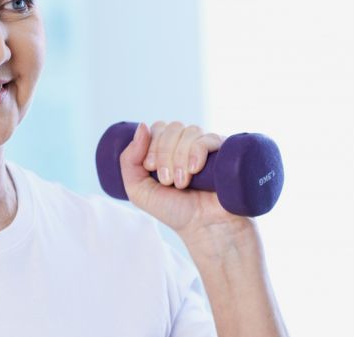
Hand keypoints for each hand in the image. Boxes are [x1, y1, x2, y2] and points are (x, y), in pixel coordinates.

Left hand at [119, 121, 251, 242]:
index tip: (150, 168)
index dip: (150, 145)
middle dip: (163, 154)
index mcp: (166, 148)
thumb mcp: (138, 189)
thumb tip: (142, 126)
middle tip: (167, 181)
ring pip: (188, 131)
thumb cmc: (173, 209)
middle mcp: (186, 143)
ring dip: (179, 158)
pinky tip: (194, 170)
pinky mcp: (224, 151)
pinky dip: (196, 152)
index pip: (156, 128)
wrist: (204, 227)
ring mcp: (205, 145)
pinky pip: (207, 138)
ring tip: (181, 183)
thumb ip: (129, 160)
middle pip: (170, 127)